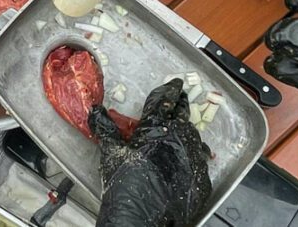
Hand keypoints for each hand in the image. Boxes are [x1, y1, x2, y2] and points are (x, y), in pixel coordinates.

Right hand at [89, 79, 211, 226]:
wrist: (142, 212)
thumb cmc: (124, 179)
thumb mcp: (112, 150)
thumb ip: (106, 128)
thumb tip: (95, 110)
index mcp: (157, 125)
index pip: (164, 101)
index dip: (170, 90)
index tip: (176, 84)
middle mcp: (179, 135)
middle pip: (183, 114)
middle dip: (182, 105)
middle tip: (182, 99)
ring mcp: (192, 156)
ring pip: (194, 136)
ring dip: (188, 131)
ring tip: (185, 130)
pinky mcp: (201, 176)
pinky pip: (199, 161)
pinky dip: (193, 157)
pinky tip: (189, 159)